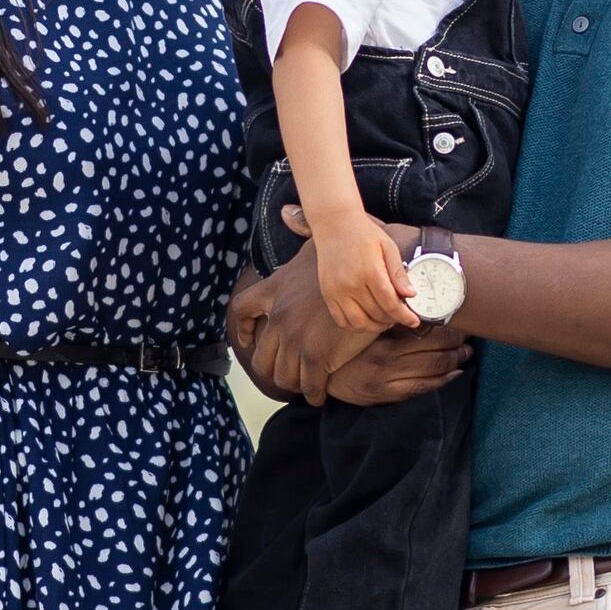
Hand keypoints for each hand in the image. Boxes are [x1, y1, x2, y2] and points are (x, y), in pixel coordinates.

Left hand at [229, 241, 376, 404]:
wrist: (367, 273)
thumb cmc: (347, 253)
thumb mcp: (314, 240)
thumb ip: (300, 231)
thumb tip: (288, 214)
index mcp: (275, 290)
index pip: (242, 309)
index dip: (244, 330)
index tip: (249, 341)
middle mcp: (279, 316)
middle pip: (261, 356)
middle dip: (271, 369)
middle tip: (284, 373)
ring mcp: (296, 338)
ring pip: (282, 375)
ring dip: (292, 384)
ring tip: (302, 386)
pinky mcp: (317, 355)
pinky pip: (308, 384)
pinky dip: (312, 393)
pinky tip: (318, 395)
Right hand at [308, 204, 414, 335]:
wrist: (334, 224)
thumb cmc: (363, 234)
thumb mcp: (388, 247)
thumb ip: (398, 272)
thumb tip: (411, 294)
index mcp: (370, 271)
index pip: (390, 303)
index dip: (404, 316)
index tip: (414, 321)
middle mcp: (351, 284)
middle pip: (377, 314)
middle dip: (393, 319)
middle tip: (401, 314)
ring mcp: (337, 291)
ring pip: (359, 323)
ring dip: (375, 327)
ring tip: (385, 320)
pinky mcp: (327, 295)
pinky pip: (342, 321)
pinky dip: (356, 325)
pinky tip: (366, 318)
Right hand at [328, 326, 469, 401]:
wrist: (327, 376)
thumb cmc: (350, 347)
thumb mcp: (367, 327)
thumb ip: (391, 318)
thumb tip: (420, 306)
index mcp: (383, 334)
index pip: (425, 327)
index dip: (447, 325)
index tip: (460, 320)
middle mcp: (388, 355)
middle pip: (435, 347)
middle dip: (457, 342)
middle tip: (470, 337)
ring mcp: (390, 377)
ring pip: (434, 367)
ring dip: (456, 360)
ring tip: (467, 353)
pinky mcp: (390, 393)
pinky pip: (424, 387)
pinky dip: (444, 379)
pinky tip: (455, 372)